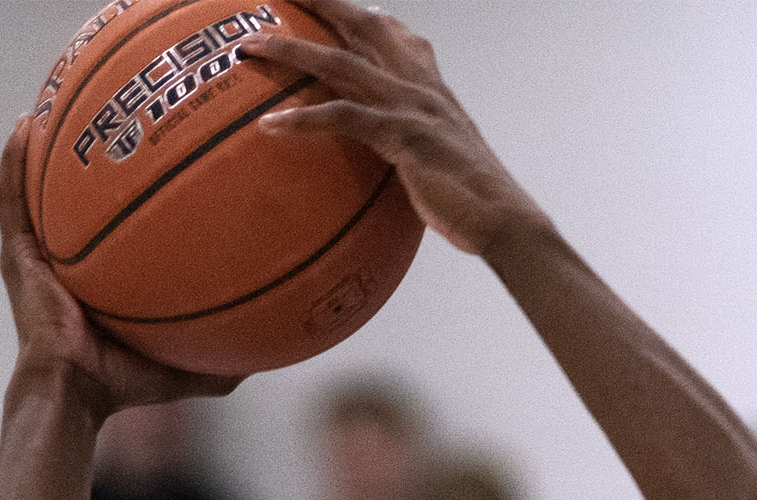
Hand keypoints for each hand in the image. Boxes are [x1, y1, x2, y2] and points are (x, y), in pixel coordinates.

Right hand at [0, 121, 239, 416]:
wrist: (73, 389)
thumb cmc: (119, 385)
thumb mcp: (179, 370)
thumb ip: (216, 363)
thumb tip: (263, 361)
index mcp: (92, 282)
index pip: (105, 231)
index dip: (117, 200)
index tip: (139, 167)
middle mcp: (60, 262)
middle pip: (67, 200)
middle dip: (78, 161)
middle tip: (99, 120)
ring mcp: (34, 255)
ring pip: (31, 187)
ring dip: (38, 147)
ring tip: (50, 104)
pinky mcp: (16, 253)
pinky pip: (11, 197)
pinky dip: (15, 160)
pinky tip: (25, 126)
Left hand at [246, 0, 541, 256]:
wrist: (507, 221)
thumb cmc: (473, 201)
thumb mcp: (440, 156)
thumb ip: (409, 140)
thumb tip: (382, 153)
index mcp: (430, 84)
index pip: (388, 31)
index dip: (354, 13)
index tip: (325, 5)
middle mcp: (419, 84)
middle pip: (359, 25)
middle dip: (318, 4)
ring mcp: (412, 107)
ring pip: (340, 64)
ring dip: (291, 51)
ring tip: (250, 48)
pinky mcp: (404, 136)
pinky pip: (344, 119)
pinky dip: (304, 121)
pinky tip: (272, 126)